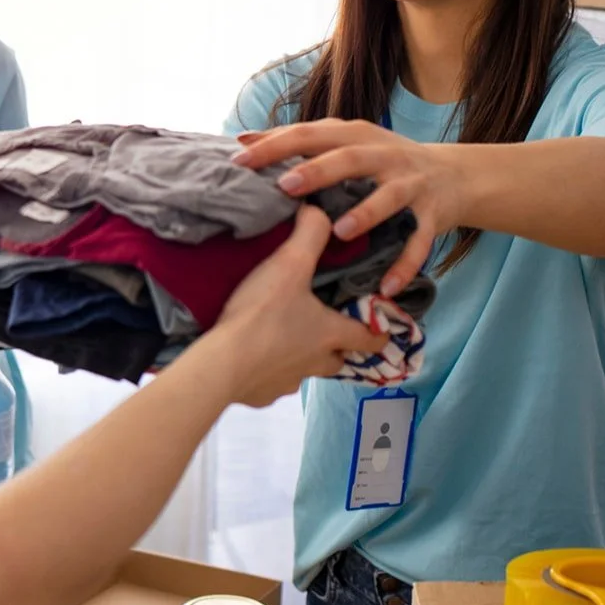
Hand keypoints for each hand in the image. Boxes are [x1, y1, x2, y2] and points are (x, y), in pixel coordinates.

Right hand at [214, 205, 387, 407]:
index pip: (369, 337)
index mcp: (330, 333)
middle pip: (338, 360)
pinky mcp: (261, 394)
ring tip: (282, 337)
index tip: (382, 328)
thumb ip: (309, 233)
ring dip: (300, 357)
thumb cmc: (263, 314)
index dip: (379, 331)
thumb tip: (319, 210)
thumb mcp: (289, 264)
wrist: (222, 364)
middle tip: (324, 327)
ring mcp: (287, 382)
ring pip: (305, 371)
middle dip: (336, 346)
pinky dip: (268, 369)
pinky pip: (272, 381)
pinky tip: (252, 355)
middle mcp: (315, 362)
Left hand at [232, 119, 462, 295]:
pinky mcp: (432, 215)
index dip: (275, 146)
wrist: (453, 175)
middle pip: (348, 159)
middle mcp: (384, 155)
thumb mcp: (345, 143)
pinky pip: (419, 242)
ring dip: (365, 214)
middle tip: (285, 185)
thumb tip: (243, 139)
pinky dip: (404, 264)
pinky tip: (386, 287)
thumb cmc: (382, 161)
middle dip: (317, 171)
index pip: (310, 135)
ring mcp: (410, 184)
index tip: (239, 160)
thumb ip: (299, 142)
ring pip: (388, 197)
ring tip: (339, 233)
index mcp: (355, 136)